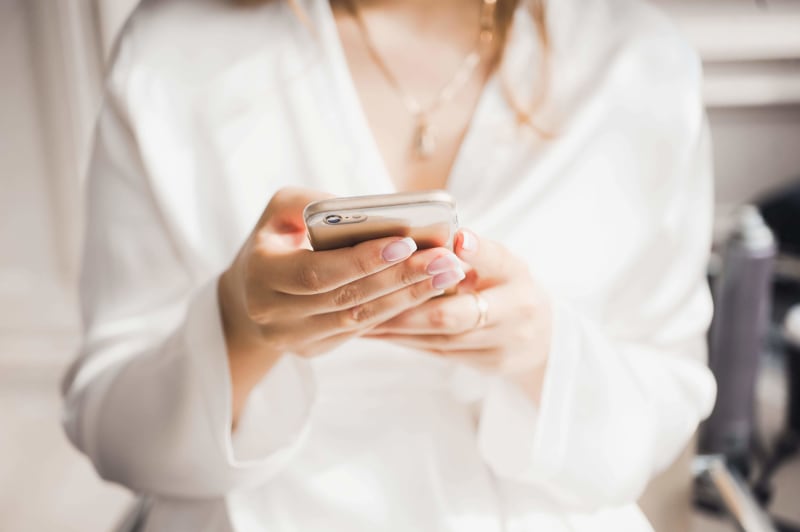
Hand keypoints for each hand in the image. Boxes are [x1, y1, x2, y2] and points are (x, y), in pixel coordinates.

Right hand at [218, 187, 465, 421]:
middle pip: (346, 299)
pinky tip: (428, 288)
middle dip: (399, 278)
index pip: (316, 273)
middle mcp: (274, 314)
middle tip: (443, 258)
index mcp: (261, 275)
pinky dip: (398, 309)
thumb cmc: (273, 240)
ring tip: (447, 273)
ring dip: (408, 296)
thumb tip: (362, 210)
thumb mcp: (278, 211)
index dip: (362, 260)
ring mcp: (295, 339)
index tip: (406, 241)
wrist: (249, 293)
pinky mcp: (316, 349)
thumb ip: (310, 202)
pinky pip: (363, 330)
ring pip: (360, 320)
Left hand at [366, 229, 551, 400]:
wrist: (542, 338)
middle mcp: (515, 310)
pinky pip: (438, 351)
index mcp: (516, 274)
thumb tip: (440, 237)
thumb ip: (473, 253)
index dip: (476, 252)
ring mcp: (503, 343)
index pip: (496, 260)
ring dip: (396, 326)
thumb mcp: (500, 263)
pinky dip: (404, 339)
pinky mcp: (489, 365)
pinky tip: (375, 331)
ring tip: (358, 315)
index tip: (458, 240)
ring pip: (440, 337)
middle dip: (409, 305)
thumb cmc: (506, 287)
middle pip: (456, 313)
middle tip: (369, 295)